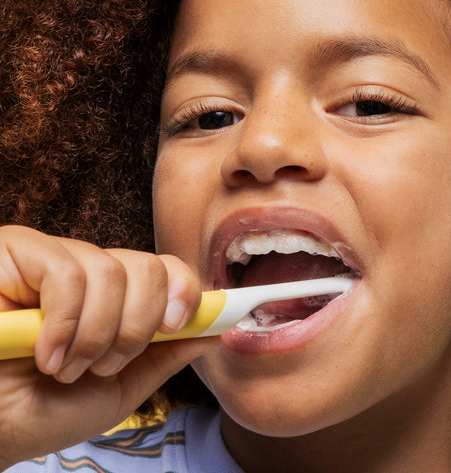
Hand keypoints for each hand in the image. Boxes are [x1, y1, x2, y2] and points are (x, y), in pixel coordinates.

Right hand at [0, 226, 217, 468]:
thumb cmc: (44, 410)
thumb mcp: (120, 389)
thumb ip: (166, 356)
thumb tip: (217, 331)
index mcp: (118, 298)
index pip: (168, 269)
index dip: (185, 291)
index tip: (180, 325)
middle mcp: (91, 272)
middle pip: (149, 267)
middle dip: (136, 326)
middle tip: (104, 364)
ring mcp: (56, 259)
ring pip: (112, 272)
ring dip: (95, 335)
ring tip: (65, 366)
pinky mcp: (19, 253)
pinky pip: (68, 273)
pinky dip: (66, 322)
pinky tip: (44, 352)